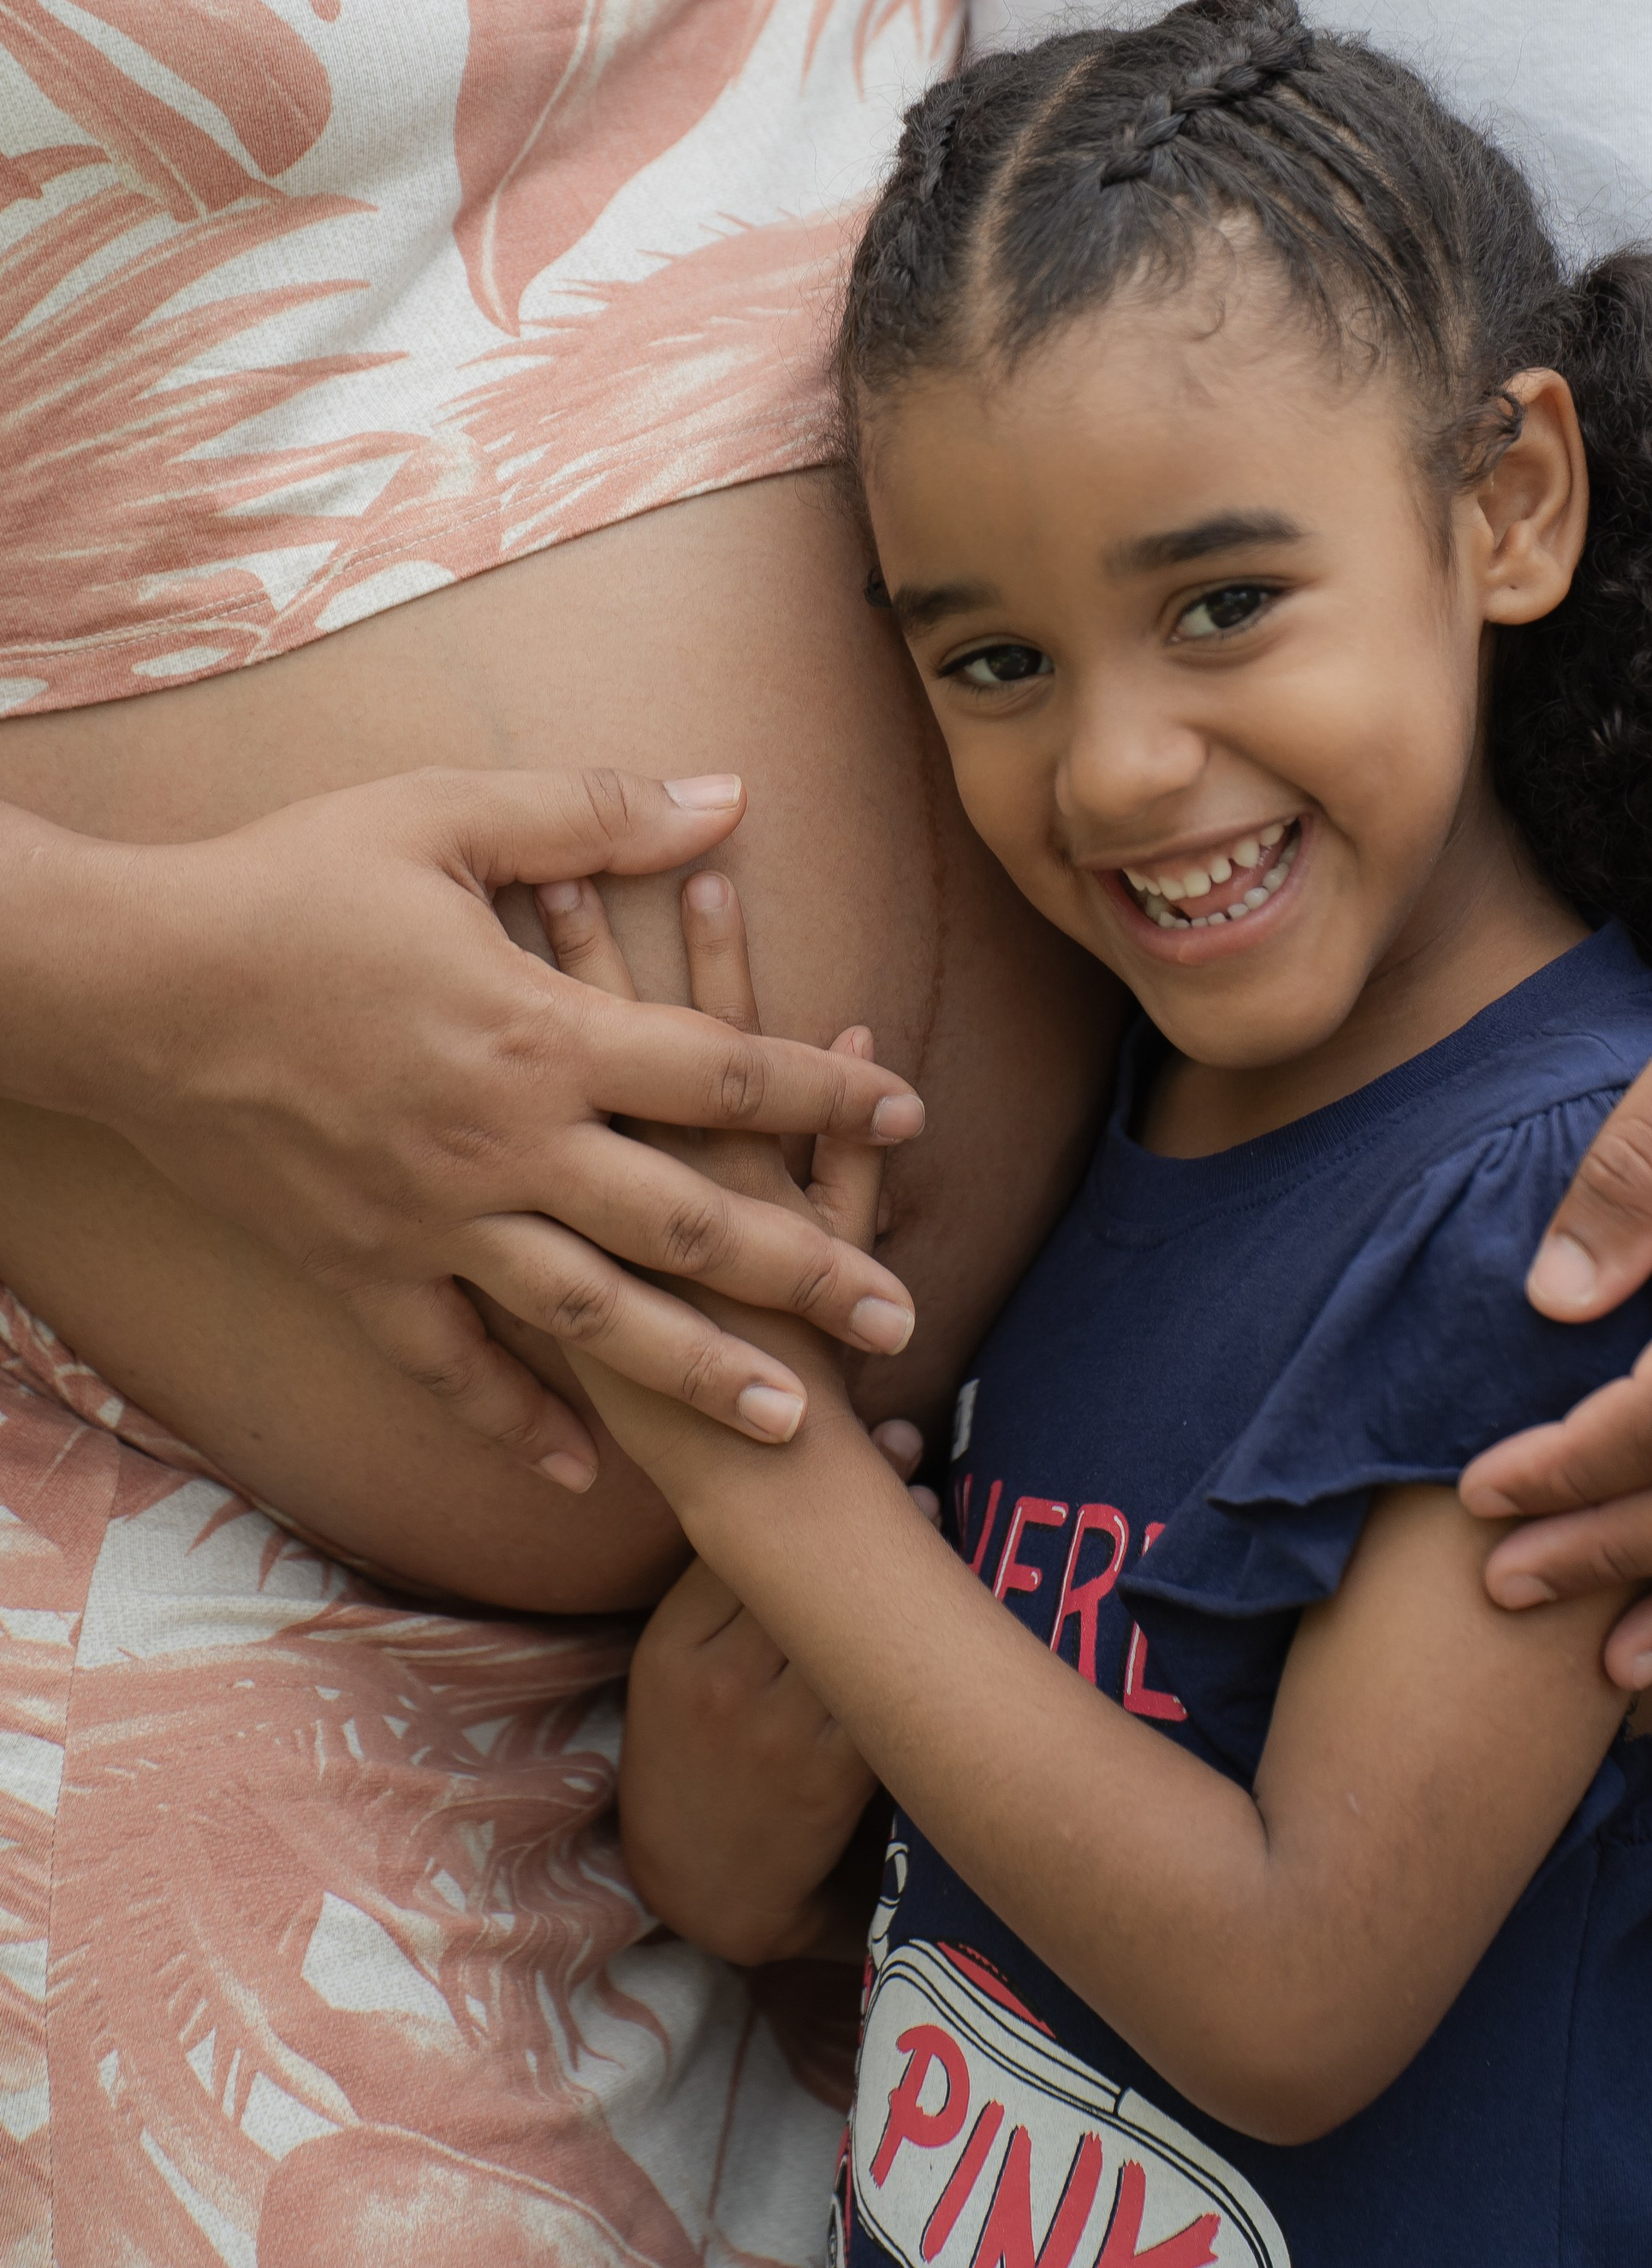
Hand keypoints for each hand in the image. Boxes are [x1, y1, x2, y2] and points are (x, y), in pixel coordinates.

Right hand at [36, 769, 924, 1488]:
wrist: (127, 986)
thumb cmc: (285, 884)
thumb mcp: (442, 816)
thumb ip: (595, 812)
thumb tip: (730, 793)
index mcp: (536, 1034)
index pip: (719, 1074)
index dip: (822, 1093)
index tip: (908, 1113)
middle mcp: (503, 1147)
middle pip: (687, 1224)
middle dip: (805, 1273)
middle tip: (901, 1319)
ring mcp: (431, 1224)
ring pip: (593, 1321)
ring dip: (698, 1375)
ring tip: (793, 1419)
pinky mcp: (360, 1272)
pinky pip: (449, 1369)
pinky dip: (515, 1425)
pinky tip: (580, 1473)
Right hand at [621, 1418, 936, 1968]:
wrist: (699, 1885)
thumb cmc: (689, 1750)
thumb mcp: (668, 1666)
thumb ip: (711, 1588)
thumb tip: (782, 1477)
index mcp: (670, 1648)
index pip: (735, 1541)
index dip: (790, 1478)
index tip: (840, 1428)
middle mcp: (720, 1683)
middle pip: (797, 1567)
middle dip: (857, 1497)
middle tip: (906, 1440)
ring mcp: (778, 1731)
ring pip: (849, 1621)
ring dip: (901, 1556)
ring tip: (933, 1503)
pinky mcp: (832, 1776)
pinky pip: (883, 1688)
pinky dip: (916, 1638)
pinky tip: (947, 1594)